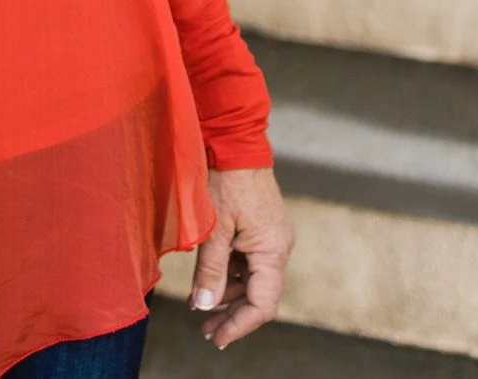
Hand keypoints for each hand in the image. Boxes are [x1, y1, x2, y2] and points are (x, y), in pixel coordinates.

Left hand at [189, 166, 293, 348]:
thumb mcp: (213, 227)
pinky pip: (248, 259)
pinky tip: (208, 279)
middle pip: (258, 294)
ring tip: (199, 304)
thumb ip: (210, 268)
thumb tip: (205, 306)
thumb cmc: (223, 179)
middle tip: (205, 330)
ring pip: (251, 277)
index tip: (217, 337)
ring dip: (227, 293)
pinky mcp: (261, 226)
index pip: (262, 304)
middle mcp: (278, 246)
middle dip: (231, 313)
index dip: (239, 325)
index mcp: (272, 250)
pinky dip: (229, 272)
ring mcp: (271, 236)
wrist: (233, 141)